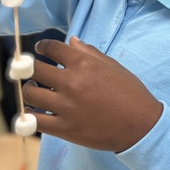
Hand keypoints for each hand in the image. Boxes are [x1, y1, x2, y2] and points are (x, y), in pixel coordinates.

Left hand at [22, 37, 163, 151]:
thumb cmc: (130, 93)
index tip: (40, 50)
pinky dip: (29, 116)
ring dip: (29, 90)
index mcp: (83, 64)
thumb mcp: (113, 66)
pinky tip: (33, 113)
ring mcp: (66, 107)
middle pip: (35, 70)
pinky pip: (35, 122)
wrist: (140, 126)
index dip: (42, 47)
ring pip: (31, 94)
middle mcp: (71, 83)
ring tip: (34, 91)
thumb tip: (72, 41)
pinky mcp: (64, 129)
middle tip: (32, 71)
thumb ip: (90, 52)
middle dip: (30, 68)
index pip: (52, 48)